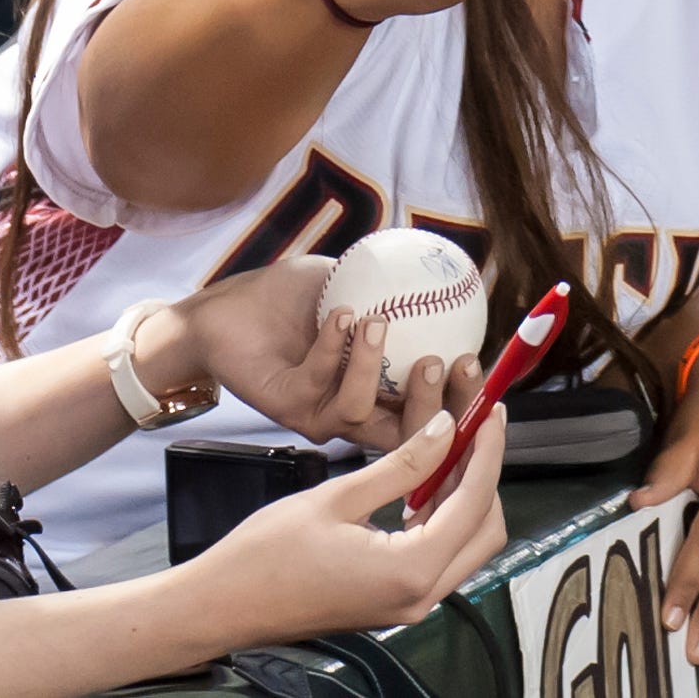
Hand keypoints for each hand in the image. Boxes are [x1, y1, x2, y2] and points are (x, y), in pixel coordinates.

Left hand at [156, 258, 485, 450]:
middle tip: (441, 360)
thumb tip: (447, 266)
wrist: (226, 310)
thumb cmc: (289, 298)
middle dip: (433, 404)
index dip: (459, 397)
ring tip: (377, 322)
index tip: (472, 359)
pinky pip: (320, 385)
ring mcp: (321, 414)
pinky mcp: (288, 407)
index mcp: (381, 390)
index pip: (431, 409)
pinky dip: (334, 348)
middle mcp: (355, 411)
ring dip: (373, 367)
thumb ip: (394, 282)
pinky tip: (339, 316)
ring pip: (361, 414)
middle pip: (407, 432)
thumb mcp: (350, 281)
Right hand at [185, 410, 509, 642]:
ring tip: (452, 443)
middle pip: (485, 529)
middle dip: (484, 474)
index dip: (488, 451)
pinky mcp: (394, 599)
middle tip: (475, 426)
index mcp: (410, 570)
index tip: (491, 412)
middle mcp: (420, 595)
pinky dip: (443, 516)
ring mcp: (409, 603)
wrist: (225, 604)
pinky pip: (439, 554)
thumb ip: (400, 465)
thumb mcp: (337, 497)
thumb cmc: (265, 556)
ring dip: (465, 494)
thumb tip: (446, 430)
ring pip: (466, 543)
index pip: (474, 501)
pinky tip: (425, 479)